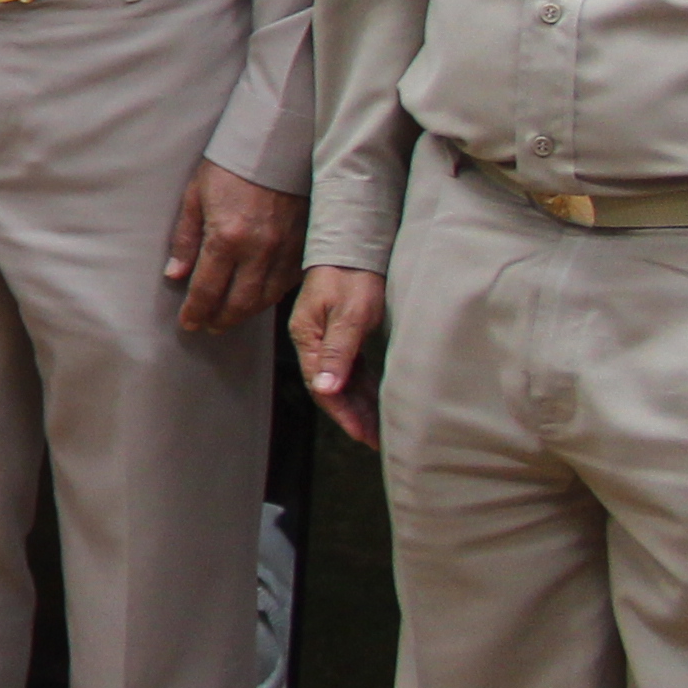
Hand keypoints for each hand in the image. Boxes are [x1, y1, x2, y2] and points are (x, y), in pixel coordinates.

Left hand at [165, 160, 304, 332]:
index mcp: (227, 238)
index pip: (207, 289)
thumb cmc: (229, 168)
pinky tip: (257, 300)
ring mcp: (284, 251)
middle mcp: (258, 251)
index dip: (196, 311)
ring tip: (228, 318)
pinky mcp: (302, 248)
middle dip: (220, 319)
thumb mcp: (195, 197)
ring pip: (265, 298)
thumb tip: (175, 275)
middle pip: (239, 302)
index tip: (188, 324)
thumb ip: (186, 239)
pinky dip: (270, 298)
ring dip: (245, 314)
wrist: (275, 148)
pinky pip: (286, 284)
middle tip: (207, 326)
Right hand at [290, 266, 387, 446]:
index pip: (322, 385)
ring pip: (342, 381)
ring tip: (379, 429)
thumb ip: (338, 352)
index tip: (361, 434)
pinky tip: (377, 401)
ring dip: (359, 405)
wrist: (355, 248)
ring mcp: (327, 339)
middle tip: (375, 440)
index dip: (342, 413)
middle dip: (353, 416)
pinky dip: (363, 389)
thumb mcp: (349, 314)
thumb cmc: (353, 277)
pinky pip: (352, 370)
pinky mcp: (343, 335)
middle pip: (331, 388)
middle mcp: (314, 342)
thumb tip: (325, 389)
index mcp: (308, 337)